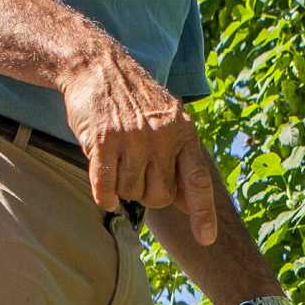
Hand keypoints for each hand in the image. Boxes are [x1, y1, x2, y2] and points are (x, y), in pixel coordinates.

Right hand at [59, 45, 216, 241]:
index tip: (206, 239)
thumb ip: (180, 160)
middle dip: (148, 194)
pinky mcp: (103, 141)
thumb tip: (189, 204)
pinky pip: (105, 187)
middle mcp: (162, 137)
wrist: (98, 65)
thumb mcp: (168, 122)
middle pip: (160, 195)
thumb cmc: (135, 101)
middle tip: (137, 173)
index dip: (203, 213)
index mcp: (183, 132)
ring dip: (123, 188)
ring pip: (132, 193)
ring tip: (119, 163)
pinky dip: (104, 195)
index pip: (198, 180)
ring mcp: (132, 139)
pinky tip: (104, 192)